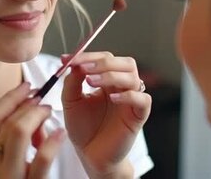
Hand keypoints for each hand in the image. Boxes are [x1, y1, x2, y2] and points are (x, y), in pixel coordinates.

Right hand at [0, 82, 65, 178]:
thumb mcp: (0, 161)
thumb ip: (9, 138)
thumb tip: (30, 108)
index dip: (12, 97)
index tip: (28, 86)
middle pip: (7, 122)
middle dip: (29, 105)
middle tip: (44, 100)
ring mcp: (6, 178)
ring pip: (19, 132)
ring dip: (38, 116)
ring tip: (50, 112)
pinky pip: (41, 160)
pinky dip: (52, 142)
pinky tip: (60, 133)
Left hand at [62, 52, 151, 177]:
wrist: (90, 155)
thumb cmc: (83, 128)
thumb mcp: (71, 101)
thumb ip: (72, 81)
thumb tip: (74, 63)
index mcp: (108, 80)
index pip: (105, 58)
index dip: (88, 56)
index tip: (67, 60)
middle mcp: (122, 87)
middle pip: (125, 62)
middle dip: (103, 62)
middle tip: (84, 68)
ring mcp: (132, 100)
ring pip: (133, 77)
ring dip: (111, 75)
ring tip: (91, 82)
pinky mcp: (139, 115)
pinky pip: (143, 100)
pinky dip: (129, 95)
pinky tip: (112, 99)